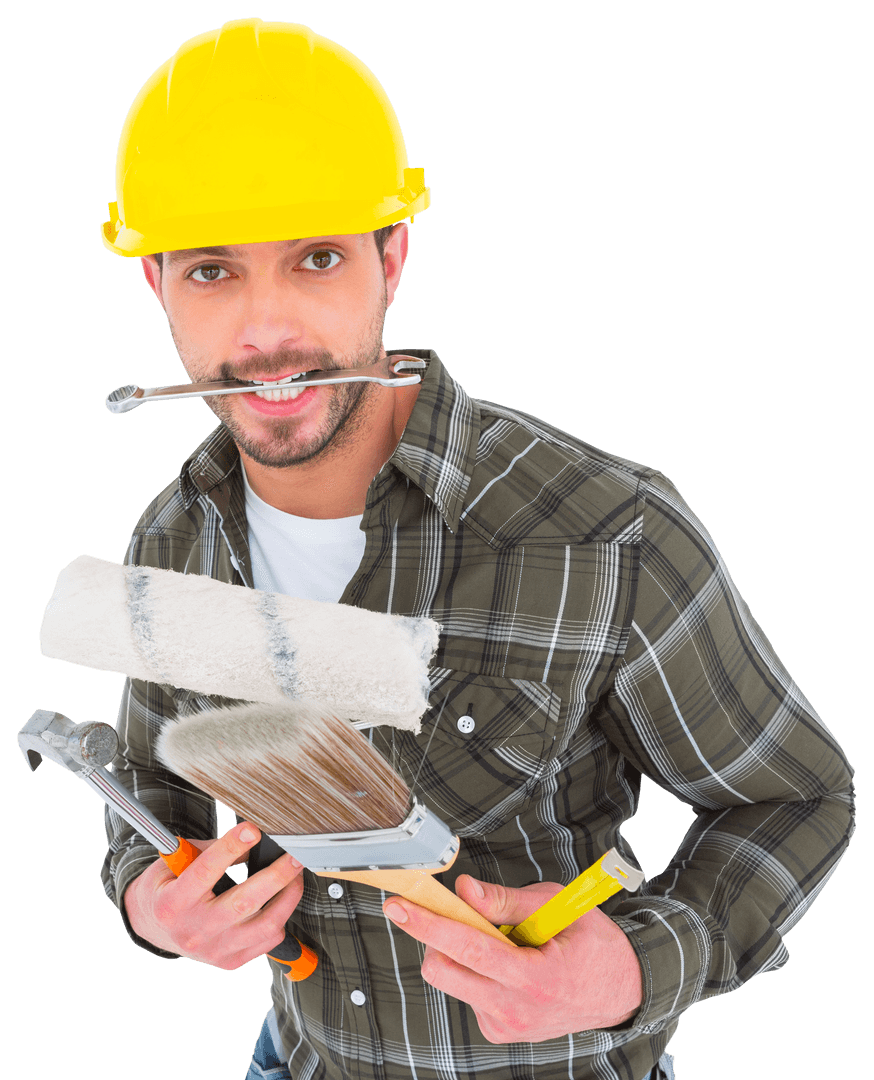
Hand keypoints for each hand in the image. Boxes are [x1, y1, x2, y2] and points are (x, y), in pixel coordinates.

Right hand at [123, 821, 303, 968]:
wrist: (152, 929)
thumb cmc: (165, 889)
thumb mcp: (173, 864)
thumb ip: (209, 851)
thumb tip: (250, 839)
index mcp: (172, 904)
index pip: (204, 872)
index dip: (230, 848)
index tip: (252, 830)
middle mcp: (193, 931)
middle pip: (244, 904)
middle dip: (276, 875)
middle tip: (294, 855)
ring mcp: (214, 950)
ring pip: (264, 926)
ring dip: (288, 897)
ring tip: (296, 875)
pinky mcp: (230, 962)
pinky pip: (268, 941)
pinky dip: (281, 917)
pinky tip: (281, 900)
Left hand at [383, 875, 642, 1042]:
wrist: (621, 991)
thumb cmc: (593, 944)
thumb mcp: (558, 907)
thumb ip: (505, 901)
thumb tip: (463, 889)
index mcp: (535, 977)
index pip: (468, 947)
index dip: (429, 924)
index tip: (400, 907)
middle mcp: (515, 1009)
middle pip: (443, 970)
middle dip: (439, 936)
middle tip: (460, 912)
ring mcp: (505, 1025)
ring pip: (452, 979)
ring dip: (462, 953)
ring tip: (504, 943)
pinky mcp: (499, 1031)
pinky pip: (466, 991)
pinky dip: (476, 970)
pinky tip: (509, 964)